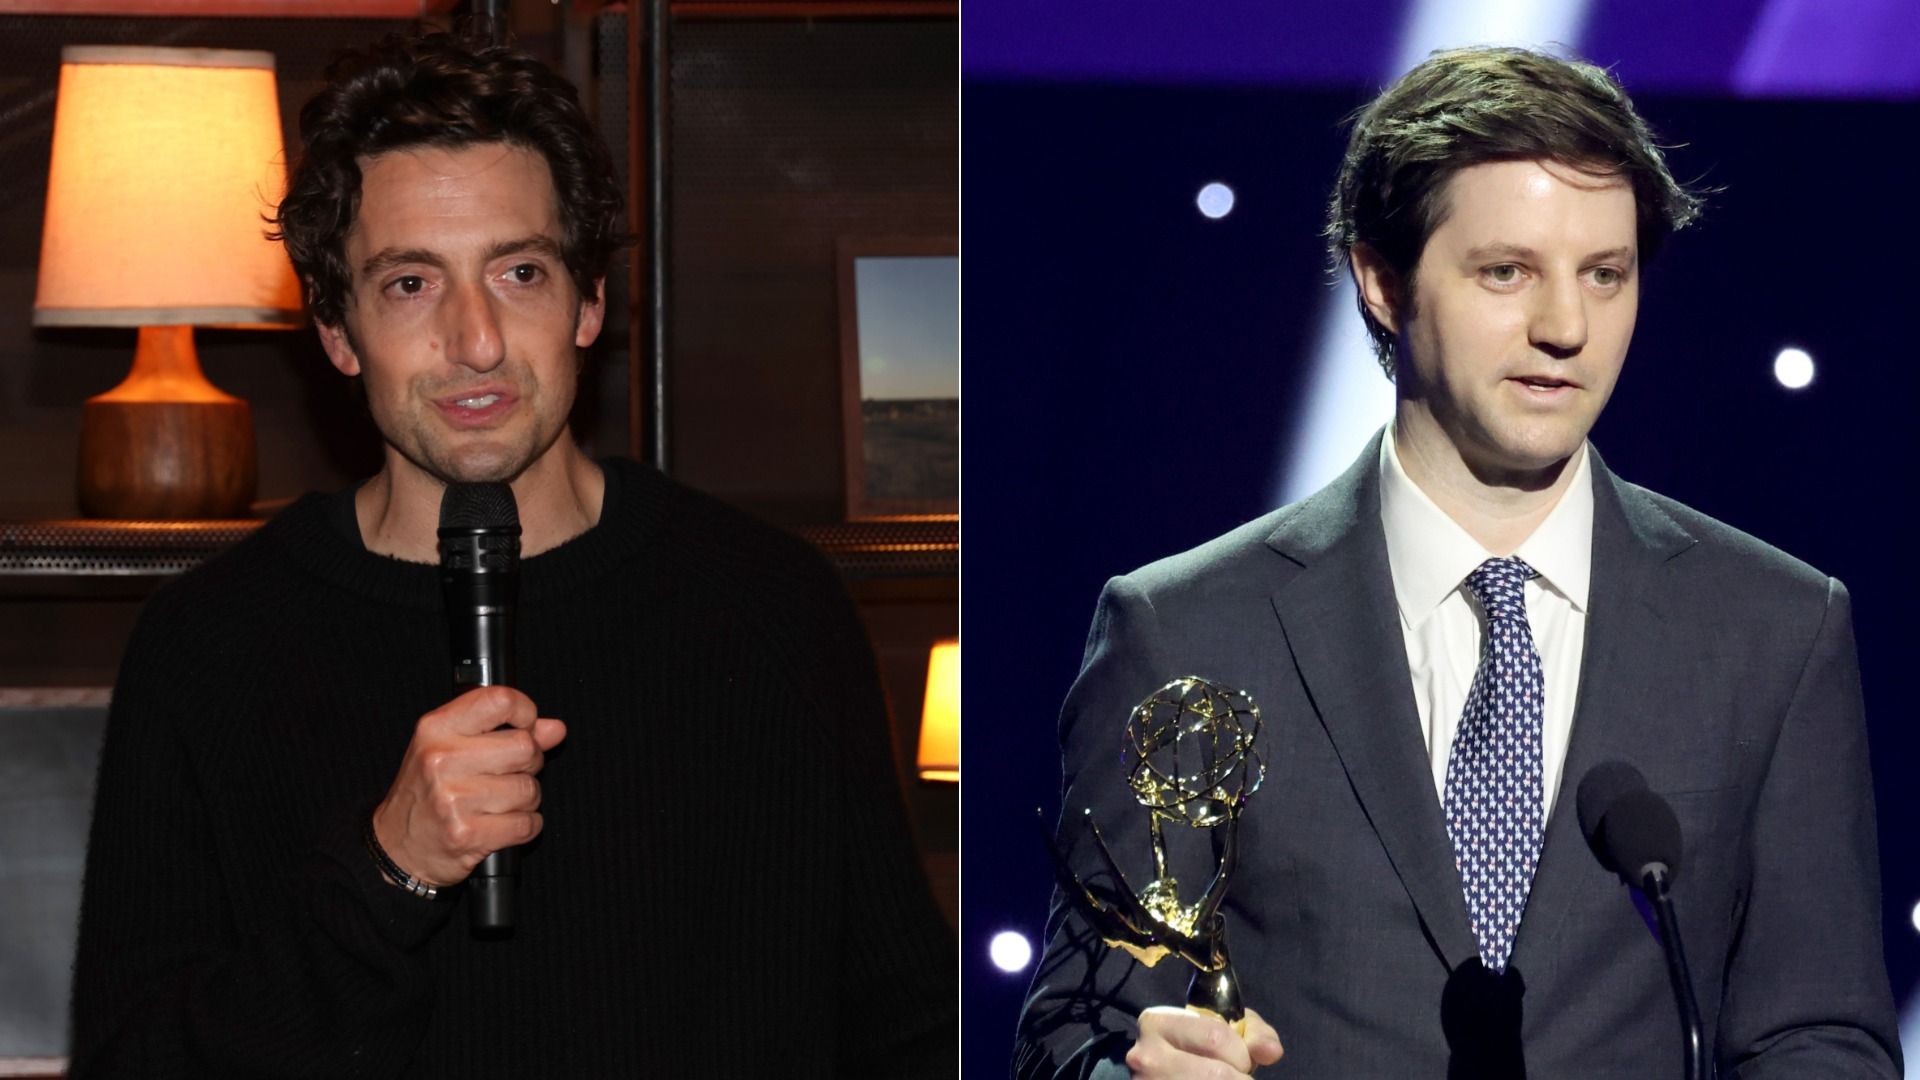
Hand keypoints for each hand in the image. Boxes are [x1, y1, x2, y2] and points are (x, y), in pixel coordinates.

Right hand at [371, 685, 566, 887]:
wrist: (395, 847)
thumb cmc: (427, 792)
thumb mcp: (454, 748)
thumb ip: (505, 731)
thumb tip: (554, 728)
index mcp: (437, 728)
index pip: (499, 700)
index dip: (525, 712)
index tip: (525, 726)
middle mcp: (441, 759)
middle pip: (525, 747)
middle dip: (529, 763)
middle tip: (508, 774)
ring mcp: (452, 799)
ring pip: (529, 789)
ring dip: (526, 800)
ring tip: (500, 803)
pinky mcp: (465, 834)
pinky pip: (526, 824)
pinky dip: (525, 827)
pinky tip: (502, 825)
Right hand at [1126, 1006, 1283, 1077]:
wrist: (1165, 1074)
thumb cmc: (1199, 1050)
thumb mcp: (1225, 1029)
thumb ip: (1253, 1034)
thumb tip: (1271, 1052)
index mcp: (1158, 1022)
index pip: (1217, 1037)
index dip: (1241, 1054)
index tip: (1240, 1061)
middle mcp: (1146, 1057)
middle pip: (1216, 1074)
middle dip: (1238, 1078)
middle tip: (1234, 1077)